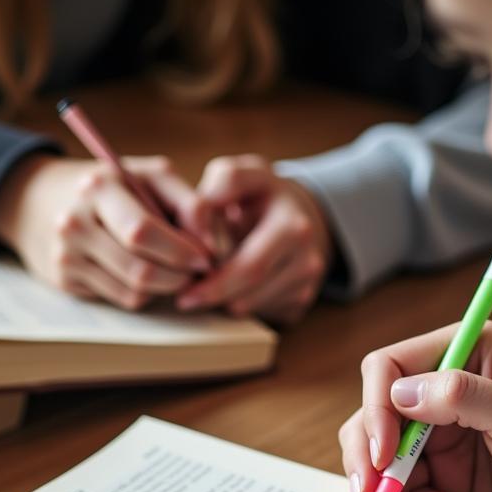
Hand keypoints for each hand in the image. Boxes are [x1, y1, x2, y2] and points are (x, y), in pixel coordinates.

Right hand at [0, 154, 211, 310]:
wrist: (40, 200)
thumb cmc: (113, 187)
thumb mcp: (151, 176)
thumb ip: (190, 203)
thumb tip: (212, 246)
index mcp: (99, 188)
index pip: (144, 231)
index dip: (183, 250)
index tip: (208, 256)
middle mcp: (75, 223)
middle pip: (141, 270)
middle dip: (179, 276)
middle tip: (198, 272)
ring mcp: (67, 257)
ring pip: (134, 291)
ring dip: (165, 287)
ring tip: (177, 271)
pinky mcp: (66, 282)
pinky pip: (121, 299)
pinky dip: (144, 292)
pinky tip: (147, 275)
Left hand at [176, 154, 332, 324]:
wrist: (302, 217)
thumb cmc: (262, 197)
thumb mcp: (247, 175)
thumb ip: (224, 184)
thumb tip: (200, 223)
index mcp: (292, 226)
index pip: (250, 266)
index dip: (215, 281)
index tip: (184, 288)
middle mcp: (307, 258)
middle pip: (251, 293)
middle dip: (213, 297)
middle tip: (184, 300)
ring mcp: (307, 285)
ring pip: (253, 307)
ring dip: (222, 303)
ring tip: (201, 290)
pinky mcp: (301, 305)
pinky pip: (261, 316)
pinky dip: (238, 306)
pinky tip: (227, 291)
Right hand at [338, 322, 491, 491]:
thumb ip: (463, 397)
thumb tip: (398, 392)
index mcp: (467, 356)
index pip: (390, 367)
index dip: (377, 408)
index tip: (386, 454)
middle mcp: (445, 394)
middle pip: (372, 415)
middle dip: (368, 458)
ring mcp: (440, 440)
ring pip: (379, 460)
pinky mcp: (443, 480)